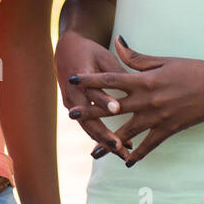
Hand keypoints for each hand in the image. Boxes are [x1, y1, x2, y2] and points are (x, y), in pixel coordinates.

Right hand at [54, 30, 131, 159]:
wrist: (65, 50)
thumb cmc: (89, 51)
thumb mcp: (103, 56)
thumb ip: (117, 72)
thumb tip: (138, 84)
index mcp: (79, 76)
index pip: (92, 90)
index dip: (104, 100)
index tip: (117, 109)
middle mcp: (73, 93)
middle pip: (87, 119)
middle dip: (103, 135)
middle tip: (120, 147)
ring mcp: (71, 103)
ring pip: (88, 127)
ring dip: (104, 141)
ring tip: (123, 154)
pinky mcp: (74, 109)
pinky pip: (89, 125)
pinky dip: (102, 136)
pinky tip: (120, 145)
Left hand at [67, 37, 203, 166]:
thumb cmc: (192, 69)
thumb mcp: (163, 60)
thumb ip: (137, 57)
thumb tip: (118, 41)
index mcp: (145, 80)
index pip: (111, 79)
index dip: (91, 79)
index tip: (73, 79)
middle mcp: (148, 99)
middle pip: (112, 107)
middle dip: (91, 112)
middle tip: (71, 116)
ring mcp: (158, 116)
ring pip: (128, 132)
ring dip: (109, 142)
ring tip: (93, 151)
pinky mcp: (169, 129)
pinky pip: (149, 145)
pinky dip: (137, 154)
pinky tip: (127, 161)